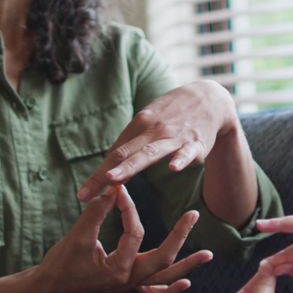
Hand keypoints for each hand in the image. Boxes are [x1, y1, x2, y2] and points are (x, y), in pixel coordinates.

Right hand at [29, 185, 212, 292]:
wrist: (49, 286)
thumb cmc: (61, 261)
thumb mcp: (78, 234)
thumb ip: (98, 211)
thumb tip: (115, 185)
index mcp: (117, 269)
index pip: (133, 233)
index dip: (128, 208)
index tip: (120, 189)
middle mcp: (128, 280)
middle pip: (163, 259)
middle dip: (180, 237)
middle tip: (193, 215)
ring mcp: (130, 285)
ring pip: (164, 277)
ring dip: (187, 266)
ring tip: (208, 255)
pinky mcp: (128, 284)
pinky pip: (153, 291)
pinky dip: (170, 288)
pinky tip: (185, 283)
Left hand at [77, 81, 236, 201]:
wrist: (209, 97)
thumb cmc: (173, 113)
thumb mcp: (150, 120)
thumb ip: (132, 143)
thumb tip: (110, 167)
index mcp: (139, 125)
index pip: (114, 153)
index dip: (97, 175)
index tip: (83, 195)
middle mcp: (153, 130)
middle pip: (125, 153)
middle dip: (105, 174)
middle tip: (87, 193)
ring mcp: (174, 136)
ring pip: (150, 153)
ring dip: (130, 166)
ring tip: (113, 179)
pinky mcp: (196, 143)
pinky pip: (187, 152)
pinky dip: (180, 159)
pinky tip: (173, 168)